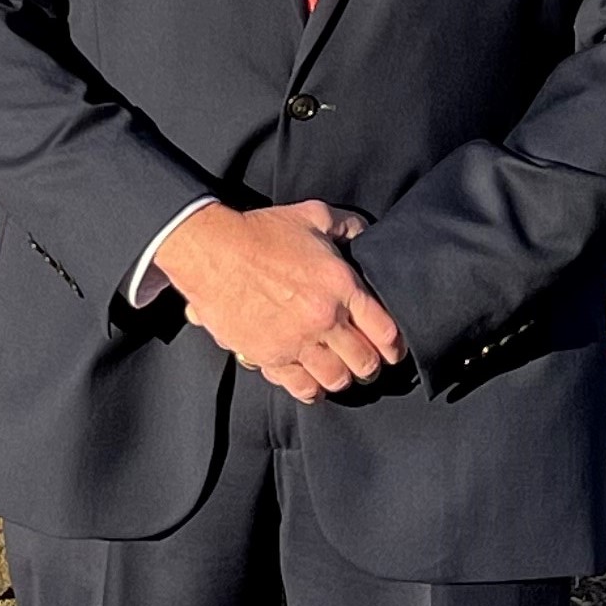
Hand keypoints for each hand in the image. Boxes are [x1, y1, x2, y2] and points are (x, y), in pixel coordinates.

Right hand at [154, 199, 406, 402]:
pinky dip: (310, 390)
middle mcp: (324, 320)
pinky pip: (300, 387)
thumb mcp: (313, 215)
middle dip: (369, 365)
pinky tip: (311, 384)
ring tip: (337, 373)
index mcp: (342, 287)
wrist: (212, 251)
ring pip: (335, 379)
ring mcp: (296, 341)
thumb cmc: (260, 232)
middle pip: (364, 362)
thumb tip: (365, 233)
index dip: (394, 347)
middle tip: (365, 362)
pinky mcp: (269, 355)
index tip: (391, 350)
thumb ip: (346, 225)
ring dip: (340, 378)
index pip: (386, 332)